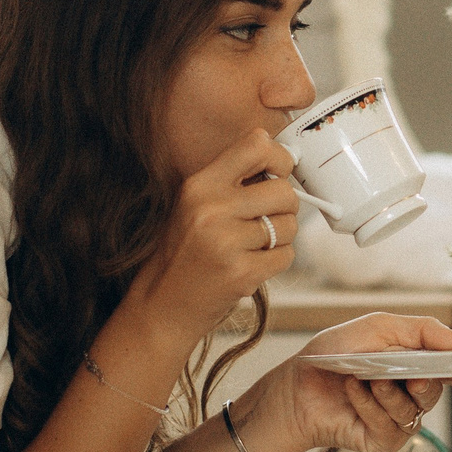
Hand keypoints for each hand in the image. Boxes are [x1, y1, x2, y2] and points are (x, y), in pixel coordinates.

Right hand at [123, 129, 302, 346]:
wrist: (162, 305)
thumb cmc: (184, 253)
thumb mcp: (194, 205)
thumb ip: (232, 181)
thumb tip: (284, 162)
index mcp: (199, 185)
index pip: (257, 145)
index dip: (280, 158)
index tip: (278, 173)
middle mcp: (211, 209)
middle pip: (284, 190)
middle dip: (284, 207)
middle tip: (265, 220)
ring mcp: (226, 242)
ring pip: (289, 225)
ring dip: (280, 237)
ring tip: (251, 246)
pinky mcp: (241, 273)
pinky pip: (286, 255)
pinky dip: (276, 261)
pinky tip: (251, 265)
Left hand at [248, 314, 451, 451]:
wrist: (294, 385)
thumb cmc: (335, 354)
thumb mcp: (379, 328)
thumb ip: (423, 331)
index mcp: (417, 366)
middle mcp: (412, 395)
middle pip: (438, 389)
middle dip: (425, 377)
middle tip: (411, 371)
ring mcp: (399, 420)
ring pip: (415, 407)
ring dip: (388, 389)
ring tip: (365, 377)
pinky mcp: (382, 441)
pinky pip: (390, 423)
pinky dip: (370, 403)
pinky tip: (353, 391)